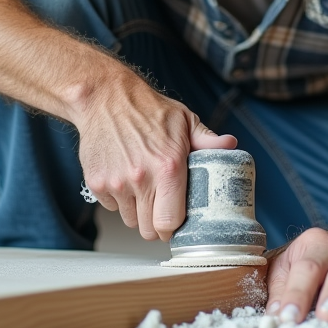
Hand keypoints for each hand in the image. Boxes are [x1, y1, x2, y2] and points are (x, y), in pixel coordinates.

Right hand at [75, 69, 235, 241]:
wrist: (106, 98)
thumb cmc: (147, 109)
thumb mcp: (184, 121)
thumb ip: (207, 140)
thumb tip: (230, 146)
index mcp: (168, 167)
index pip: (169, 223)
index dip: (174, 228)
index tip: (176, 222)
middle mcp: (141, 178)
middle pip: (148, 230)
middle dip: (156, 223)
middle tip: (160, 206)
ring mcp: (116, 182)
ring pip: (129, 220)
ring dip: (137, 210)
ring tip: (143, 187)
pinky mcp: (97, 182)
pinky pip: (111, 206)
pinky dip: (118, 199)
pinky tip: (125, 177)